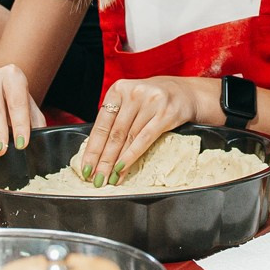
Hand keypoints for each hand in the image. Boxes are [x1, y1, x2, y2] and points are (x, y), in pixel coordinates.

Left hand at [74, 77, 215, 185]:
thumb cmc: (151, 100)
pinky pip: (144, 139)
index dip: (92, 148)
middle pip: (113, 133)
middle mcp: (132, 94)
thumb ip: (115, 118)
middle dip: (102, 160)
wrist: (184, 92)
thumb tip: (96, 152)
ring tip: (109, 179)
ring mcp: (150, 103)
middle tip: (95, 179)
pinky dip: (131, 156)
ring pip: (128, 138)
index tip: (85, 167)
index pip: (101, 124)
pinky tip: (123, 169)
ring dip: (116, 162)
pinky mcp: (165, 114)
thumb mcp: (130, 101)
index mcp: (118, 89)